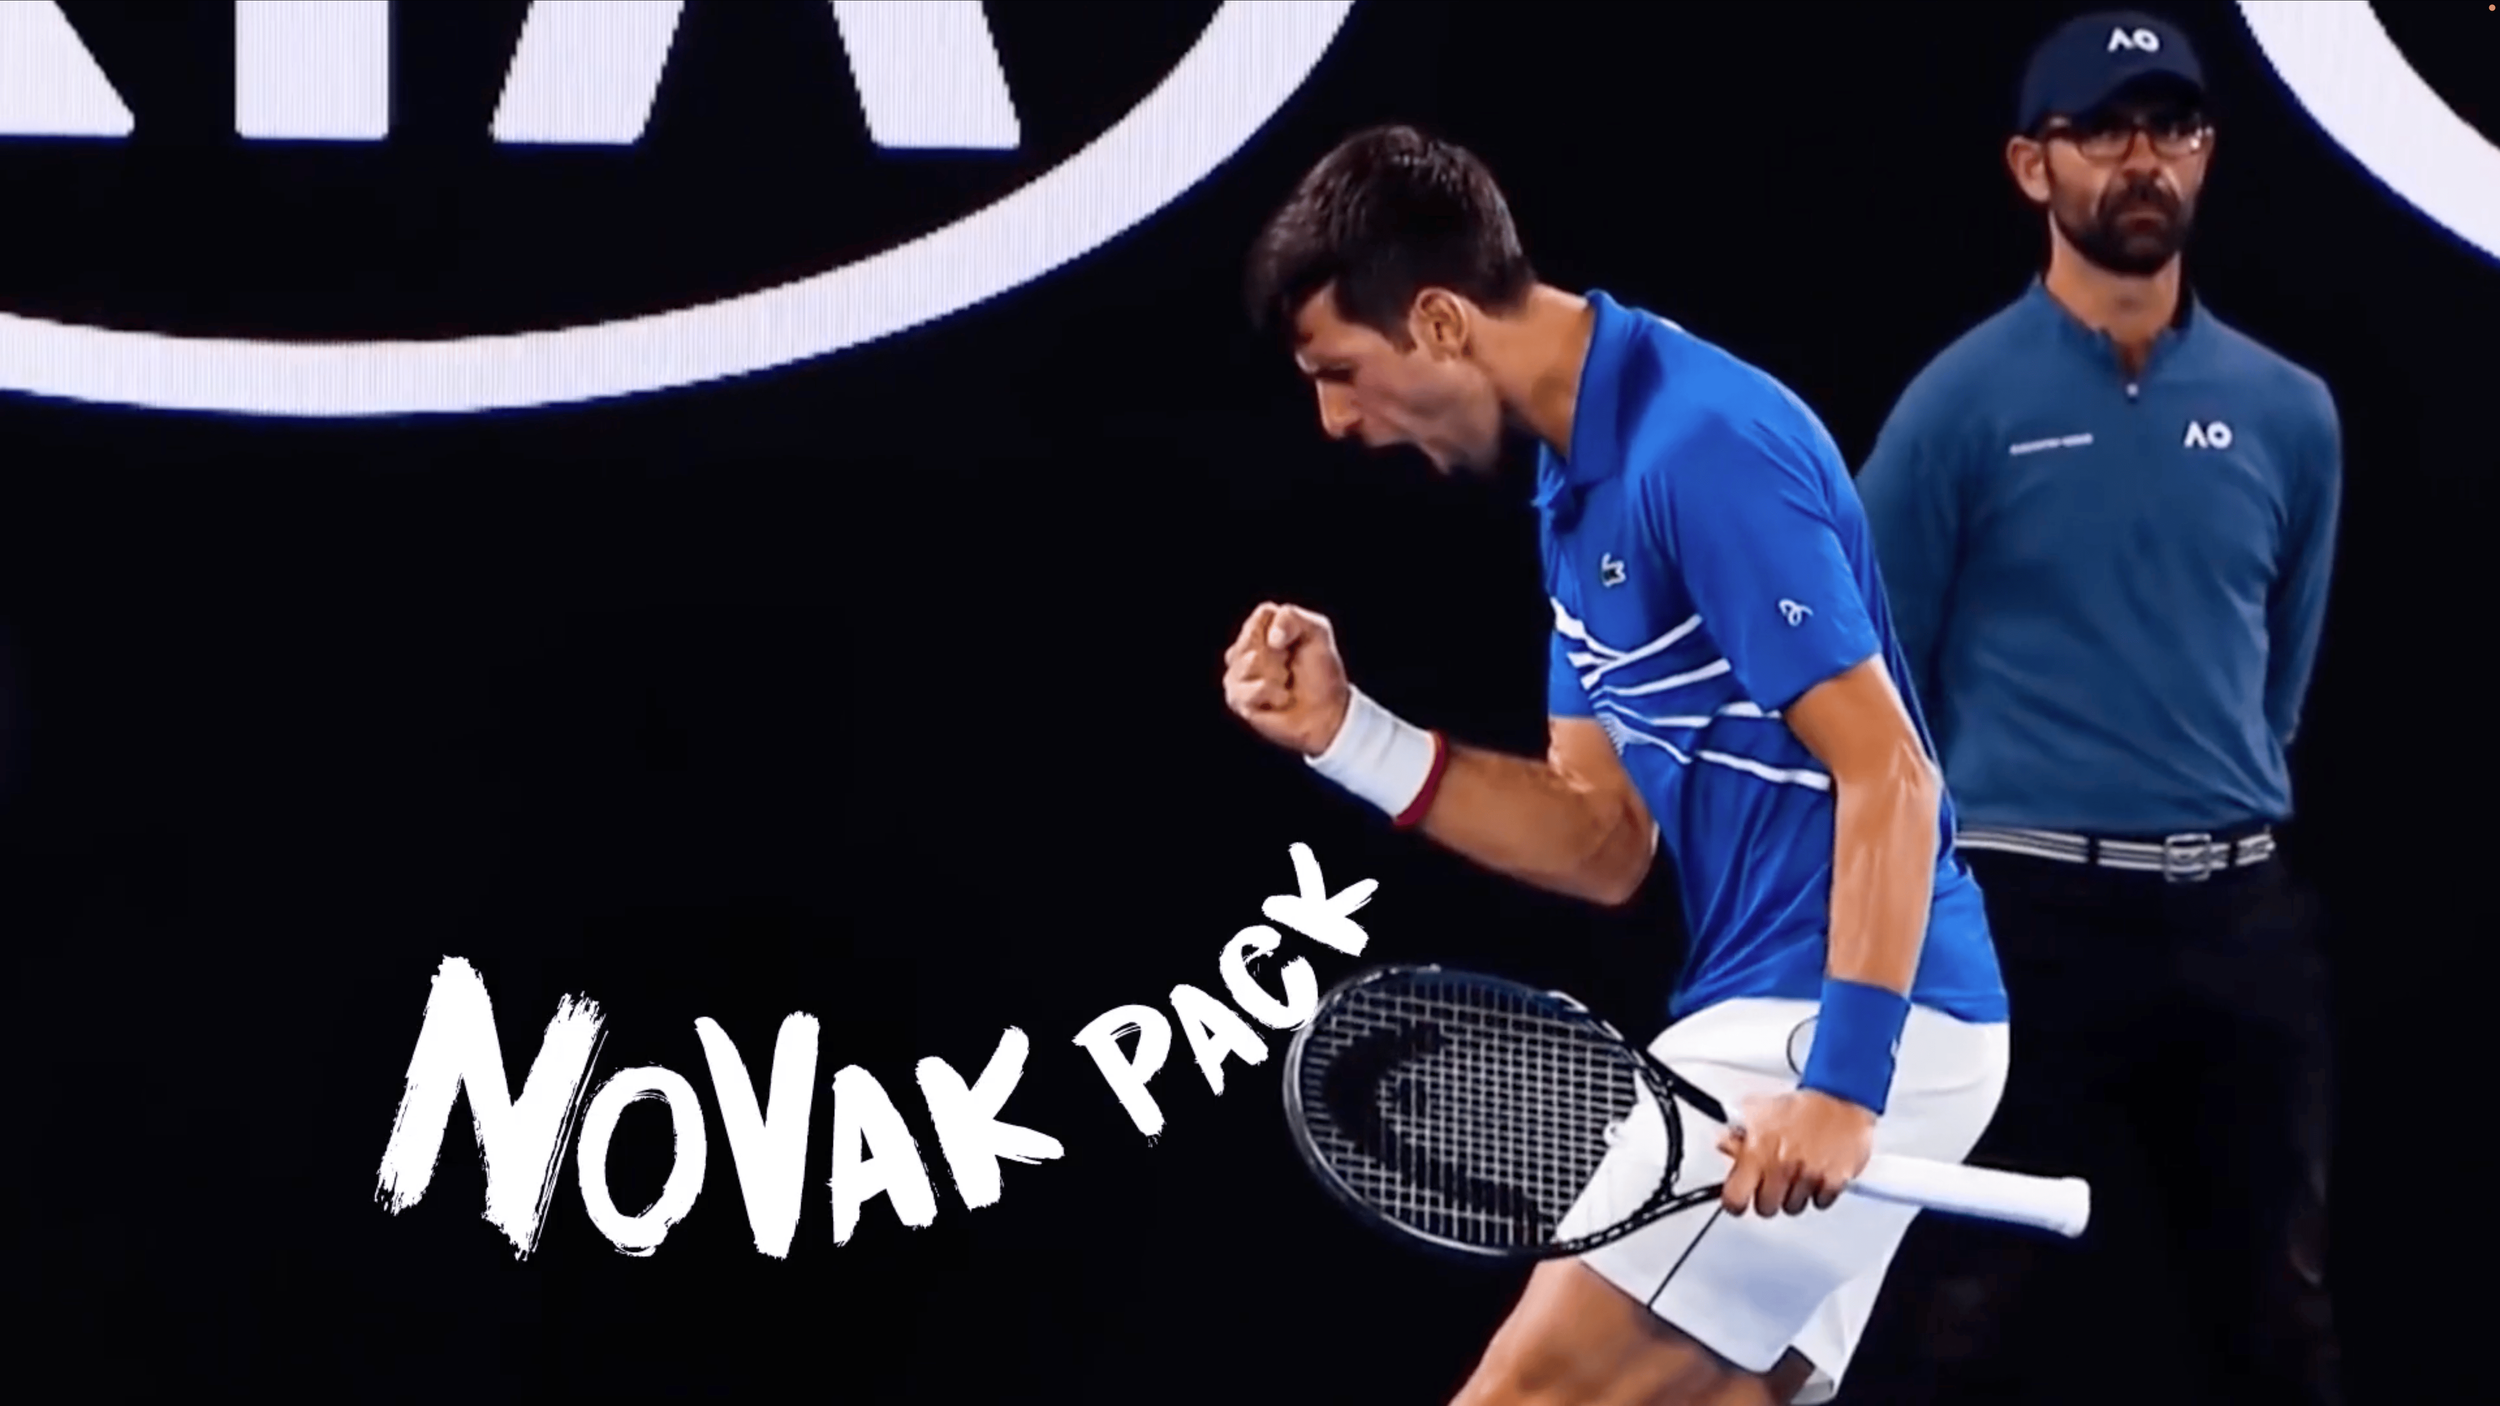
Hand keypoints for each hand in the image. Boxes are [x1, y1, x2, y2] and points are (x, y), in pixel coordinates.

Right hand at [1221, 602, 1351, 756]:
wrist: (1325, 711)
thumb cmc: (1321, 673)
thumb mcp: (1317, 632)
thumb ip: (1293, 618)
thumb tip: (1272, 639)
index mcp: (1261, 628)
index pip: (1263, 613)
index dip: (1284, 628)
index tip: (1296, 644)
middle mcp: (1243, 649)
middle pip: (1252, 637)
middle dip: (1279, 654)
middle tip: (1290, 666)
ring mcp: (1236, 674)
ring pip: (1250, 661)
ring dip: (1277, 674)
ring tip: (1285, 683)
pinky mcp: (1236, 699)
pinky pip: (1252, 688)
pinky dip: (1273, 694)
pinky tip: (1281, 698)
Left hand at [1715, 1090, 1875, 1218]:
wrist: (1840, 1096)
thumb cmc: (1800, 1106)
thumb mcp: (1758, 1112)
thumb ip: (1737, 1134)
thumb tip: (1723, 1146)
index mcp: (1757, 1152)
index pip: (1735, 1198)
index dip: (1736, 1202)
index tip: (1739, 1200)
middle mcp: (1781, 1167)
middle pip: (1766, 1208)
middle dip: (1768, 1198)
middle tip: (1772, 1182)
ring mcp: (1808, 1176)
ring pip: (1793, 1208)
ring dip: (1794, 1195)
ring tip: (1797, 1172)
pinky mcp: (1834, 1181)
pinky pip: (1821, 1202)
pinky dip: (1819, 1193)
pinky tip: (1817, 1174)